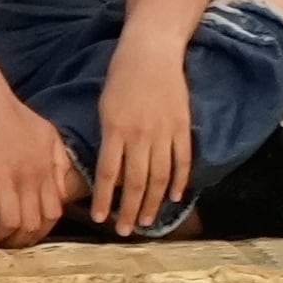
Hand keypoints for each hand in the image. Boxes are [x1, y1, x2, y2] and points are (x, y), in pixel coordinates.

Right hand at [0, 93, 79, 245]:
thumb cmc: (13, 115)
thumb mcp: (48, 135)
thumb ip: (58, 162)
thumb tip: (61, 189)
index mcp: (46, 168)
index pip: (53, 212)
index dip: (42, 230)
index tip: (29, 235)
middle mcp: (30, 176)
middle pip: (33, 222)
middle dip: (21, 240)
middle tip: (8, 244)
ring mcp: (6, 177)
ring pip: (10, 222)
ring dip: (0, 237)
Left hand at [90, 40, 194, 232]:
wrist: (153, 51)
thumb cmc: (122, 76)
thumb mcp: (105, 106)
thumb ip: (108, 138)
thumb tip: (109, 172)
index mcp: (115, 129)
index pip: (108, 174)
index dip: (104, 199)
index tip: (100, 218)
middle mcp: (140, 134)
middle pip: (134, 182)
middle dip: (129, 210)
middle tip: (125, 231)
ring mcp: (164, 132)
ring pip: (159, 177)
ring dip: (152, 202)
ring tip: (147, 222)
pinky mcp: (182, 127)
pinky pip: (182, 161)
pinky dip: (179, 181)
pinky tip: (173, 198)